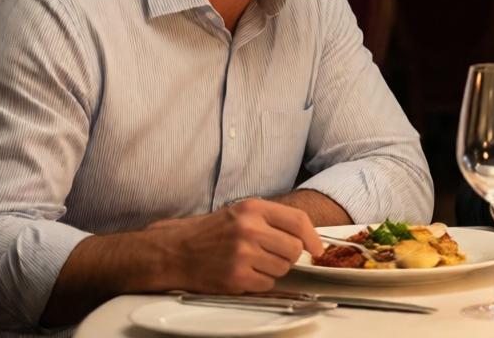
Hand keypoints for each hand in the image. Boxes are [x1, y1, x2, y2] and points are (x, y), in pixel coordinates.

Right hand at [145, 198, 324, 293]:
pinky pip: (267, 283)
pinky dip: (260, 282)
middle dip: (288, 255)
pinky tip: (243, 273)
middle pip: (294, 248)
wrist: (176, 251)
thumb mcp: (241, 213)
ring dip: (273, 269)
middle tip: (271, 254)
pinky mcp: (236, 276)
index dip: (313, 237)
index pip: (298, 220)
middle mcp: (249, 229)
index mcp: (253, 208)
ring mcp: (243, 253)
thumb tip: (307, 236)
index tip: (317, 248)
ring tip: (253, 262)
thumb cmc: (211, 232)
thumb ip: (272, 220)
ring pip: (283, 268)